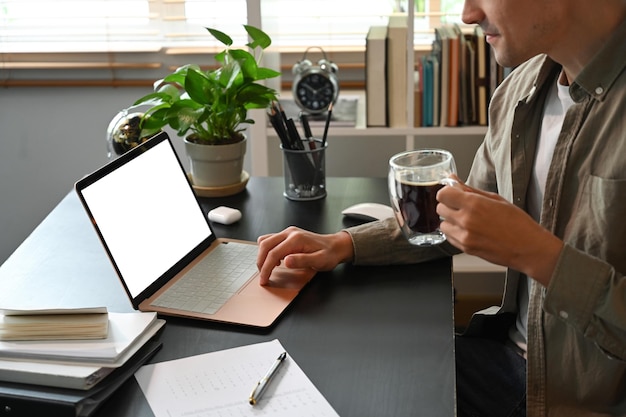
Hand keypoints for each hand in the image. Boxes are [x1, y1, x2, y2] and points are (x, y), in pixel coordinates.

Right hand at [256, 227, 353, 284]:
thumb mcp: (319, 261)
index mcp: (296, 239)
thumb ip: (302, 261)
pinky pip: (270, 240)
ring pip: (265, 241)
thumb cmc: (329, 254)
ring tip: (267, 269)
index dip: (266, 268)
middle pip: (265, 245)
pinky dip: (268, 251)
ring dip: (263, 255)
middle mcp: (290, 233)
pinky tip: (275, 261)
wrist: (335, 246)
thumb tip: (286, 261)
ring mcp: (288, 232)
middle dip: (261, 262)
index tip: (264, 279)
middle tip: (263, 276)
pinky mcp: (287, 235)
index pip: (274, 253)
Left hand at [436, 178, 562, 285]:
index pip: (443, 194)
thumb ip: (470, 189)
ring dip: (450, 220)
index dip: (447, 192)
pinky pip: (449, 237)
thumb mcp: (495, 199)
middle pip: (440, 208)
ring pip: (442, 224)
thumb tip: (453, 179)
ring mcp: (464, 236)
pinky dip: (455, 232)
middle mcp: (466, 220)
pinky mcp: (465, 249)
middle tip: (462, 206)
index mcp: (474, 204)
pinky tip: (470, 230)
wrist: (528, 248)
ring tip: (468, 220)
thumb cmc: (517, 223)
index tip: (453, 193)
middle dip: (449, 205)